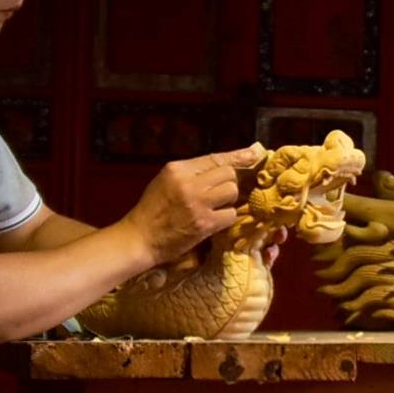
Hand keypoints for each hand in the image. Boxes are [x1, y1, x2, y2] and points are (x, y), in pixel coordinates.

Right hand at [124, 144, 264, 263]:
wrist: (140, 238)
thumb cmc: (152, 210)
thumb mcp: (166, 181)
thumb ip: (190, 173)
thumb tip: (222, 166)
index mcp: (177, 168)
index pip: (215, 158)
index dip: (237, 156)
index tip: (253, 154)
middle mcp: (188, 182)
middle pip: (228, 173)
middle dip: (228, 184)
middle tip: (218, 195)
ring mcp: (197, 203)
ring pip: (232, 191)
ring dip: (228, 201)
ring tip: (214, 208)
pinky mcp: (204, 223)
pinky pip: (230, 214)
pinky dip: (226, 218)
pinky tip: (214, 222)